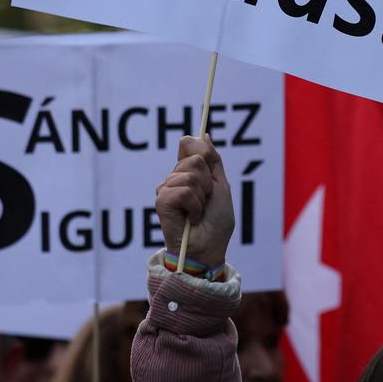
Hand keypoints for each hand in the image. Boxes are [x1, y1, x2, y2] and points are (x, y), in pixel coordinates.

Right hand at [155, 136, 234, 267]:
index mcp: (188, 172)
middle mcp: (175, 178)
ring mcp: (166, 189)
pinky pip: (183, 191)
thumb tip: (203, 134)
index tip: (210, 172)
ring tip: (199, 211)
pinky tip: (192, 217)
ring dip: (202, 196)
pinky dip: (194, 205)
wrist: (209, 247)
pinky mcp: (162, 201)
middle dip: (208, 182)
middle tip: (206, 201)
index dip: (203, 153)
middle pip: (194, 159)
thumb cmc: (216, 221)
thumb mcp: (220, 185)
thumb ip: (212, 160)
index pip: (190, 144)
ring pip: (190, 175)